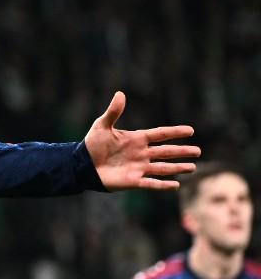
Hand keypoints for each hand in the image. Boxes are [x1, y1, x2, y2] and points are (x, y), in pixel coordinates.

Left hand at [83, 91, 198, 190]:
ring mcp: (138, 168)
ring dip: (177, 168)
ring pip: (163, 168)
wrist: (82, 165)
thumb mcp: (102, 126)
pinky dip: (163, 185)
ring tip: (193, 167)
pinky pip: (151, 184)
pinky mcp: (133, 181)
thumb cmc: (92, 144)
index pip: (160, 134)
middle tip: (198, 151)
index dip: (175, 132)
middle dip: (182, 152)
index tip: (190, 130)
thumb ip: (113, 112)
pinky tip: (176, 185)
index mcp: (137, 139)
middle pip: (166, 152)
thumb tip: (120, 93)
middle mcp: (141, 154)